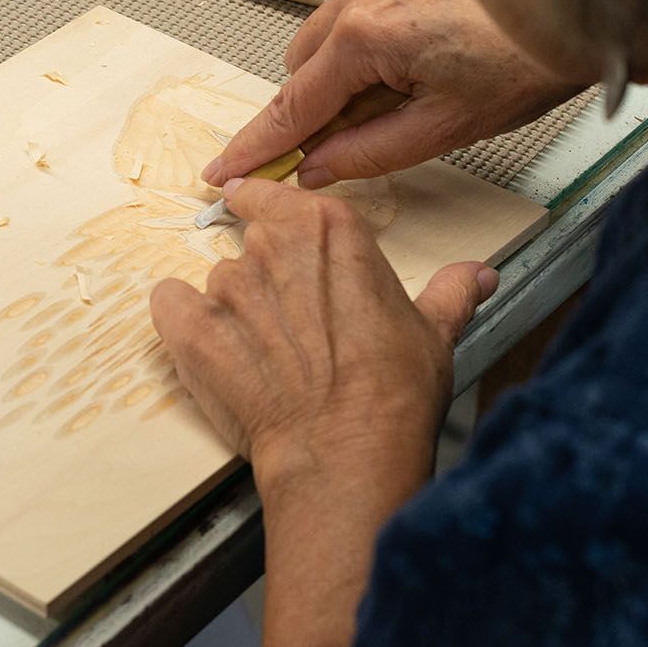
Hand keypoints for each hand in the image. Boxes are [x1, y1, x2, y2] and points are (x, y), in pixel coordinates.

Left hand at [148, 177, 496, 489]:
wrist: (347, 451)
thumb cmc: (393, 392)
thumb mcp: (434, 333)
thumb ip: (450, 292)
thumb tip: (479, 275)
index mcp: (329, 229)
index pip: (276, 195)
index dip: (269, 212)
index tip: (270, 227)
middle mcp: (272, 245)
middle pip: (252, 245)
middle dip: (267, 281)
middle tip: (295, 329)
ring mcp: (227, 285)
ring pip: (218, 283)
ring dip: (234, 312)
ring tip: (265, 359)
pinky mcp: (190, 327)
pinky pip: (169, 304)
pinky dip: (182, 321)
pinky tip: (210, 349)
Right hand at [202, 0, 578, 189]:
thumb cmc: (529, 60)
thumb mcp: (446, 128)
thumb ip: (368, 153)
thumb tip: (316, 168)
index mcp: (364, 36)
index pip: (291, 105)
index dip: (255, 146)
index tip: (221, 173)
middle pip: (302, 66)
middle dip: (316, 108)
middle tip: (350, 143)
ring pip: (328, 31)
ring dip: (345, 69)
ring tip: (408, 91)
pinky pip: (360, 0)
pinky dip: (371, 34)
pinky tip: (422, 51)